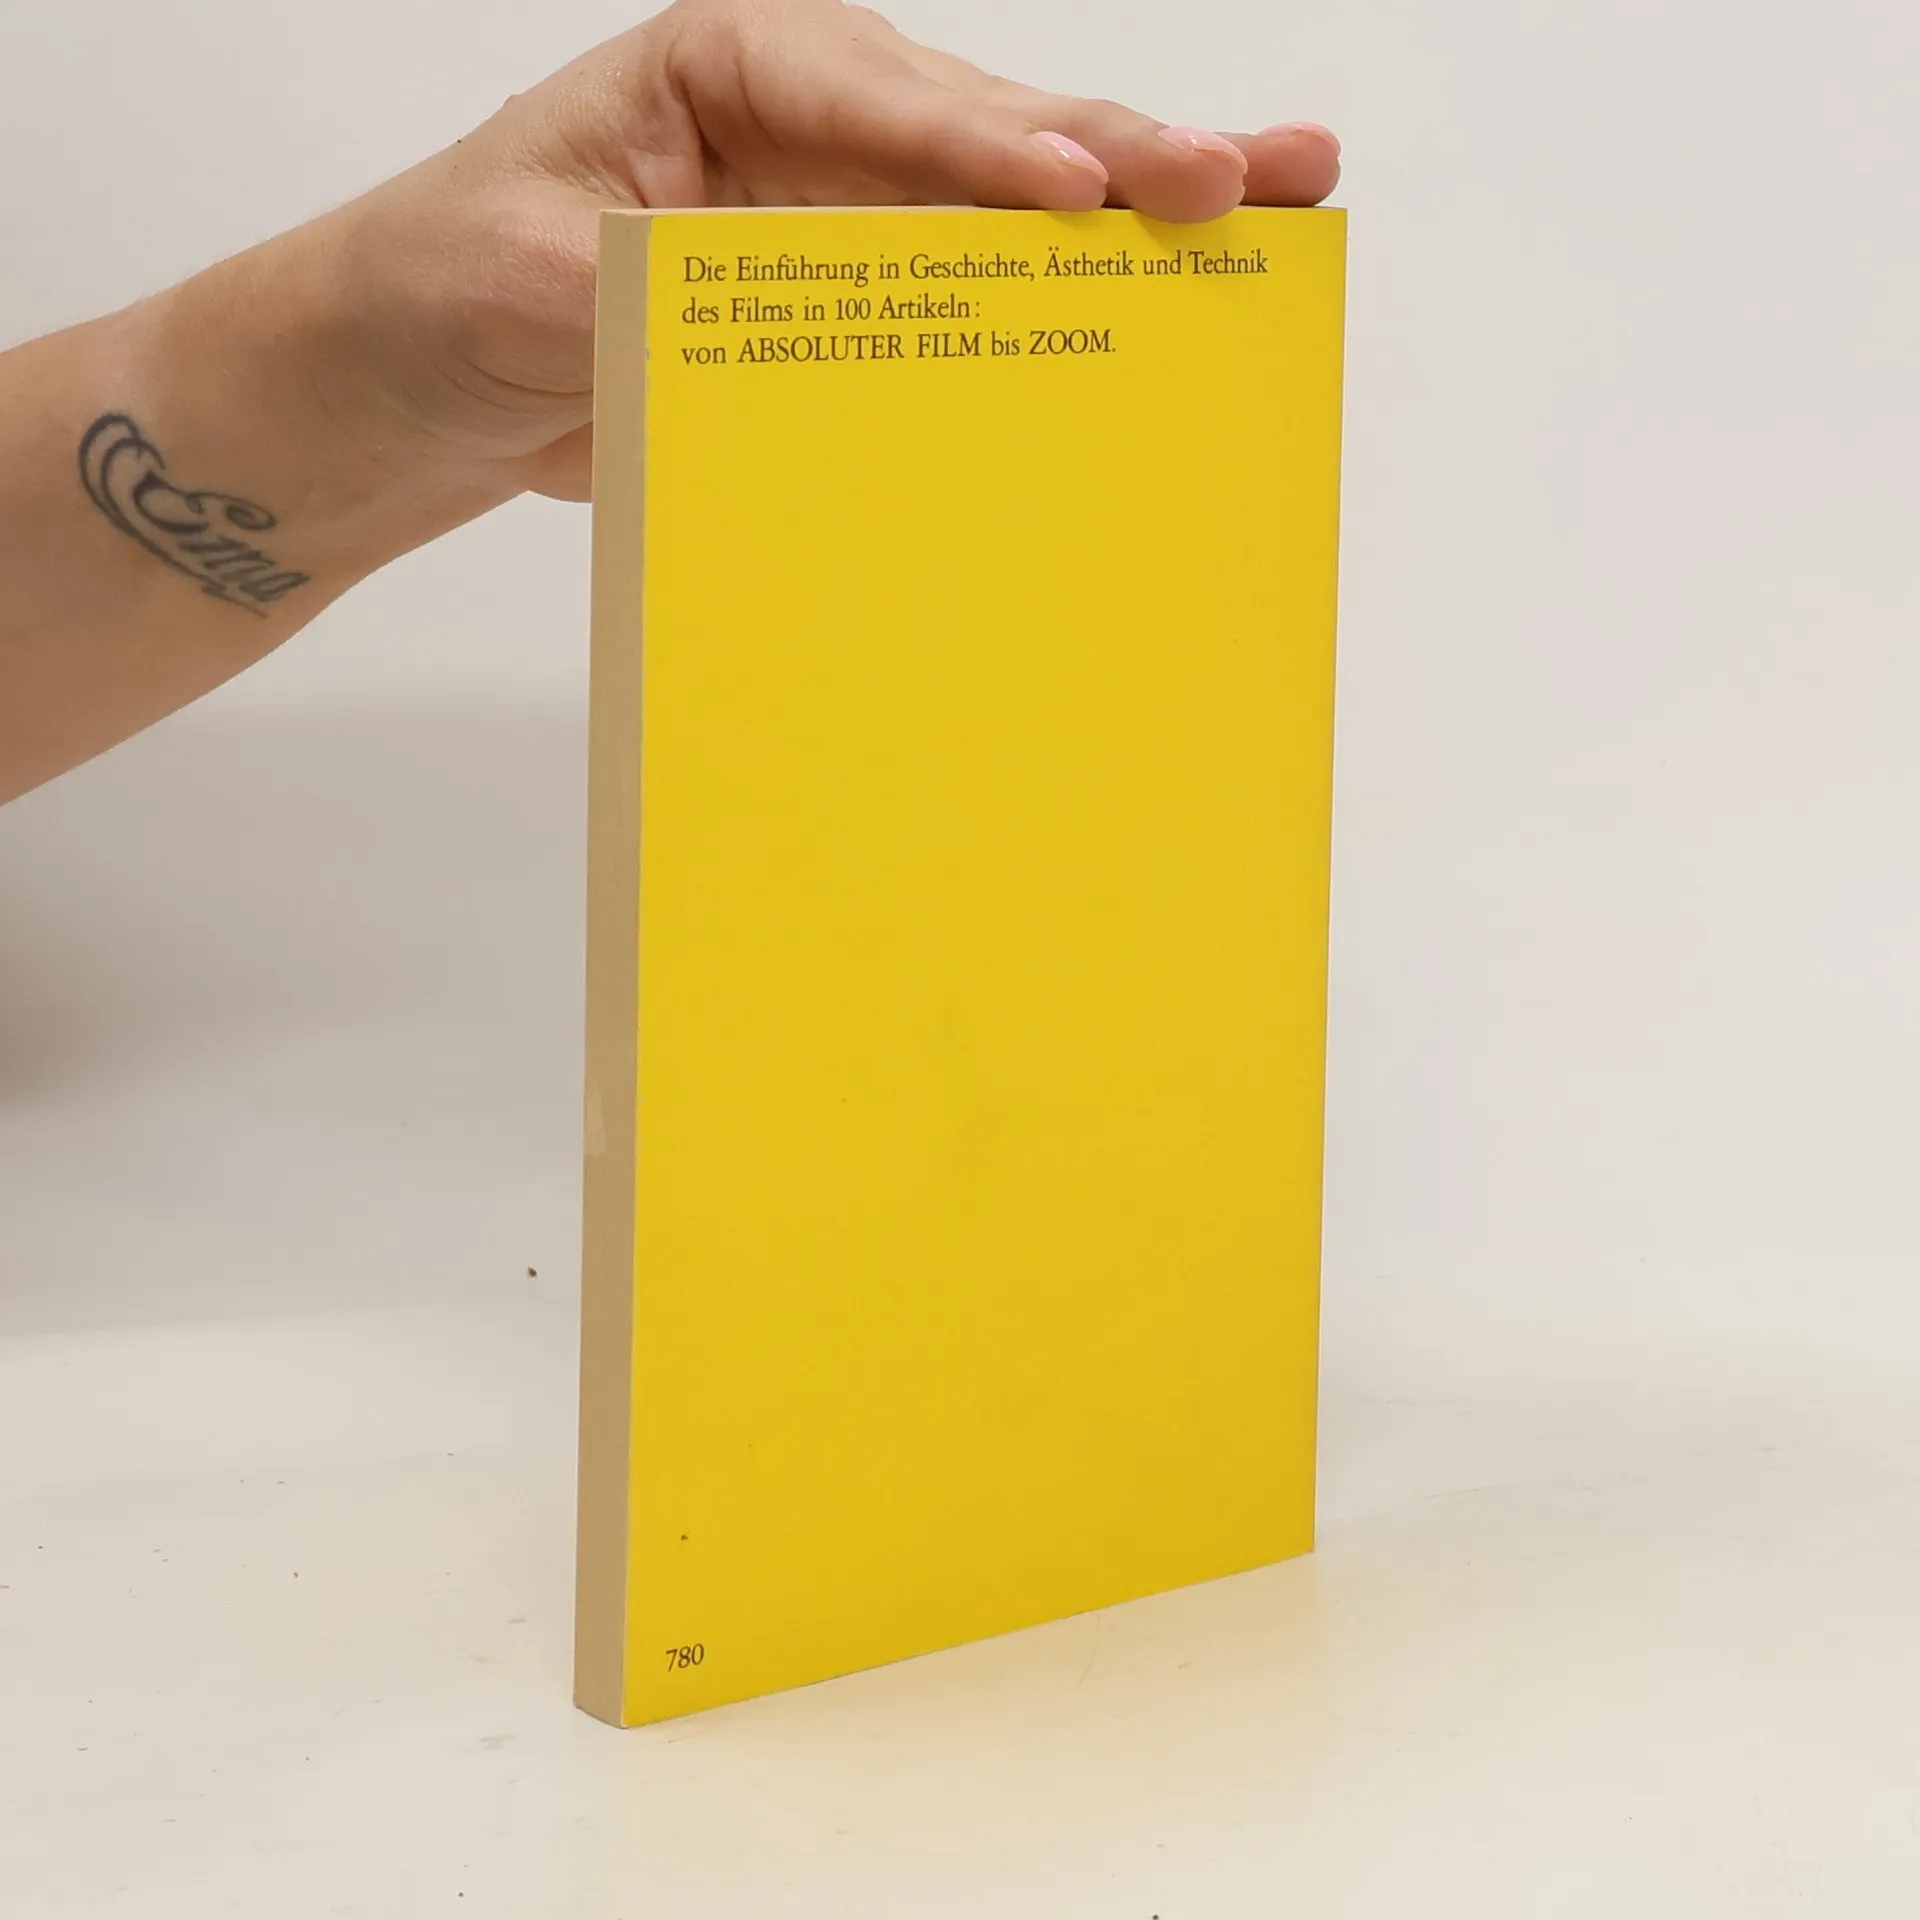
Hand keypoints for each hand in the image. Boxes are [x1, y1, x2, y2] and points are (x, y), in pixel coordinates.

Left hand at [315, 0, 1340, 502]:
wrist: (435, 373)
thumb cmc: (451, 282)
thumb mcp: (524, 273)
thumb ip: (651, 286)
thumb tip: (774, 318)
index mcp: (730, 62)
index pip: (873, 98)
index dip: (978, 152)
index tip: (1070, 196)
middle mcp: (815, 118)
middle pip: (985, 130)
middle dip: (1115, 155)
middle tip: (1243, 177)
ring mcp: (853, 206)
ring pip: (1015, 203)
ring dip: (1142, 211)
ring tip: (1280, 200)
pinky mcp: (866, 293)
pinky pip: (981, 294)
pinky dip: (1075, 302)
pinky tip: (1177, 301)